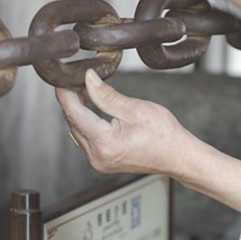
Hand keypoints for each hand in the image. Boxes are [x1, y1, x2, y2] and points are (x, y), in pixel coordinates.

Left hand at [55, 69, 192, 174]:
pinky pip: (86, 139)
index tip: (62, 79)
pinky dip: (86, 123)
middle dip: (71, 100)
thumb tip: (88, 79)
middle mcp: (97, 156)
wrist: (177, 155)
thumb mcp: (135, 108)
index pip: (74, 114)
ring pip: (78, 131)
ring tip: (82, 90)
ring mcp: (99, 161)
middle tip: (74, 79)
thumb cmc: (163, 134)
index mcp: (104, 143)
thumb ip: (107, 95)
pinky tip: (91, 109)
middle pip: (73, 123)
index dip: (66, 94)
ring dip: (78, 111)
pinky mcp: (103, 161)